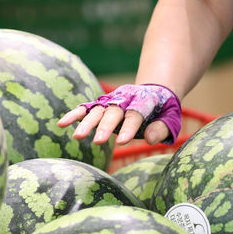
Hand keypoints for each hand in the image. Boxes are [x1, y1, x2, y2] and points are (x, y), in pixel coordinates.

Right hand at [58, 84, 181, 145]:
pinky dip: (74, 115)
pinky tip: (61, 124)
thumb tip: (149, 138)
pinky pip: (86, 108)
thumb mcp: (171, 119)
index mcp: (144, 101)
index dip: (129, 127)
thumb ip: (161, 128)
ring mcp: (111, 101)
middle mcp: (125, 99)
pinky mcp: (101, 104)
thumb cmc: (163, 111)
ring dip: (86, 123)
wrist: (154, 91)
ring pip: (97, 110)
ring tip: (77, 136)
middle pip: (113, 112)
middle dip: (105, 126)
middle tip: (98, 142)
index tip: (121, 142)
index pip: (135, 114)